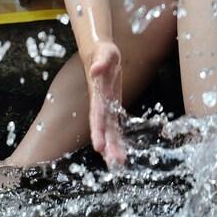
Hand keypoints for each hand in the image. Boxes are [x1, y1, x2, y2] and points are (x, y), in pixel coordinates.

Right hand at [85, 41, 126, 167]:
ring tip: (118, 163)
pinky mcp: (113, 108)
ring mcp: (106, 108)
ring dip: (113, 146)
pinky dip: (117, 139)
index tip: (99, 146)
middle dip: (107, 145)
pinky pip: (115, 126)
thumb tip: (95, 70)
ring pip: (109, 131)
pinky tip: (121, 152)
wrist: (100, 55)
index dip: (98, 131)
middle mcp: (101, 105)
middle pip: (103, 128)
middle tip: (113, 162)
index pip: (97, 115)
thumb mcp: (105, 53)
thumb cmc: (103, 54)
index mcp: (98, 94)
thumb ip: (101, 62)